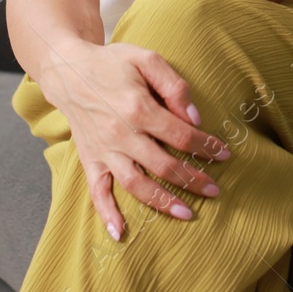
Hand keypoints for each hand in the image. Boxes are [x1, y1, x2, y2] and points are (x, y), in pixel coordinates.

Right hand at [38, 39, 231, 240]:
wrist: (68, 69)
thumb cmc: (111, 63)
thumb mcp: (146, 59)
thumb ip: (174, 85)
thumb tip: (194, 117)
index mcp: (138, 108)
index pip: (182, 136)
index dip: (207, 147)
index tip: (225, 154)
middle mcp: (121, 134)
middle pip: (164, 165)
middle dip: (194, 180)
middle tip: (215, 190)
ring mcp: (104, 150)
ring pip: (136, 184)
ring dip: (163, 202)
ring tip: (187, 214)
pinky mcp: (89, 159)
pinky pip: (97, 191)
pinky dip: (107, 214)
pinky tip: (120, 232)